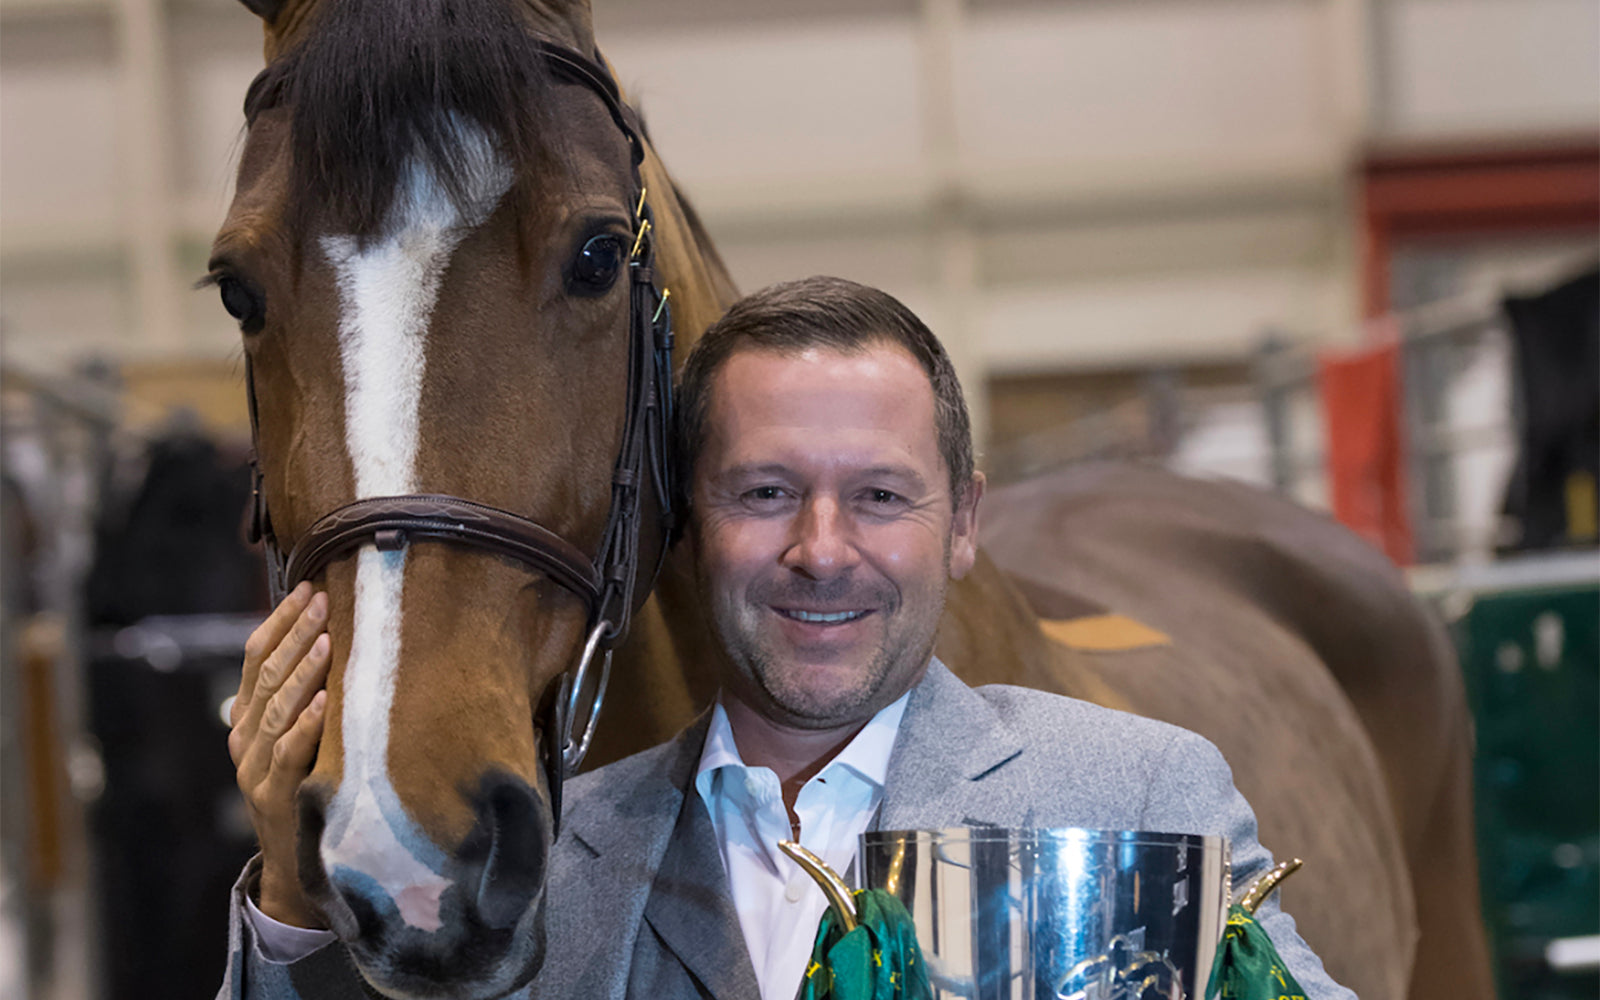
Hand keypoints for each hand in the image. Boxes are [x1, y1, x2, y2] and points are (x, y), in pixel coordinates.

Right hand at [229, 582, 331, 928]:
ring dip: (302, 672)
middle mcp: (244, 737)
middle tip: (323, 599)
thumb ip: (307, 694)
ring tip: (327, 640)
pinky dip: (304, 727)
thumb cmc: (309, 786)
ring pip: (275, 710)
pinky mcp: (273, 798)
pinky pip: (288, 756)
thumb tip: (338, 634)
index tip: (308, 586)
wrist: (298, 863)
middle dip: (296, 634)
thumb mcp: (300, 736)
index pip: (257, 656)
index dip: (280, 620)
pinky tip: (322, 703)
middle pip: (266, 676)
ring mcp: (254, 769)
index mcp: (247, 717)